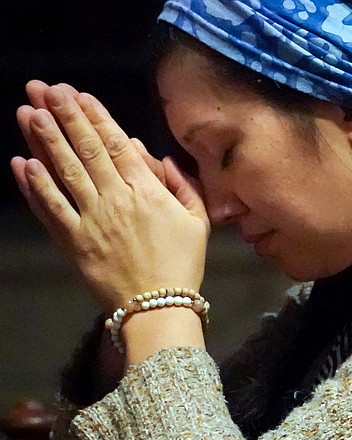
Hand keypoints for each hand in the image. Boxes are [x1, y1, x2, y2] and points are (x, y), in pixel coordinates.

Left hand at [11, 81, 209, 311]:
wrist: (160, 307)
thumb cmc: (183, 263)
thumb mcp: (198, 221)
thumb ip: (180, 184)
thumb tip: (149, 153)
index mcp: (147, 192)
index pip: (116, 145)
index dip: (95, 117)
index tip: (77, 94)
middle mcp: (116, 200)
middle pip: (86, 151)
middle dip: (64, 117)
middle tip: (44, 89)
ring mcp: (91, 220)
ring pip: (64, 172)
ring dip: (45, 140)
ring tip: (28, 112)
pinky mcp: (73, 242)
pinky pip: (50, 208)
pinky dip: (35, 185)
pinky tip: (23, 162)